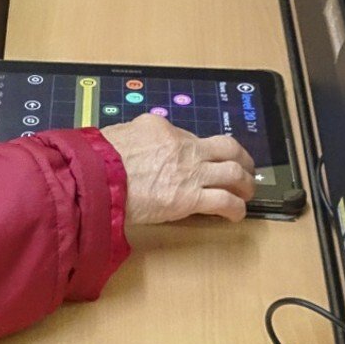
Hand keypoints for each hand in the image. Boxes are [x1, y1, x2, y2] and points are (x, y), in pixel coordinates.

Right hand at [100, 114, 256, 223]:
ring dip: (245, 184)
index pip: (192, 137)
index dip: (201, 150)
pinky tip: (236, 214)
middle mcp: (184, 146)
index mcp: (163, 128)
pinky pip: (225, 201)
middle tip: (245, 168)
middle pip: (227, 148)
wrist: (98, 177)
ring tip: (246, 193)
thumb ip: (137, 138)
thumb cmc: (99, 159)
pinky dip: (236, 209)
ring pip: (234, 173)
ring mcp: (191, 171)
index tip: (202, 160)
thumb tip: (138, 145)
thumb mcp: (120, 134)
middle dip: (241, 159)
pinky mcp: (191, 197)